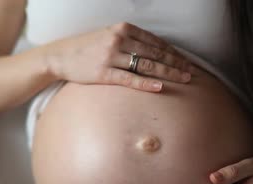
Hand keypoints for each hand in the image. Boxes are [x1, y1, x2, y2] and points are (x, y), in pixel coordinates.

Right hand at [46, 22, 194, 91]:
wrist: (60, 56)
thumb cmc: (88, 48)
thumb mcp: (110, 36)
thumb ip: (130, 41)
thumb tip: (155, 52)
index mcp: (123, 28)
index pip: (155, 41)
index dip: (173, 52)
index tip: (187, 61)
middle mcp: (119, 40)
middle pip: (155, 53)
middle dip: (176, 63)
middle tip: (192, 72)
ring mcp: (111, 56)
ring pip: (146, 65)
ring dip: (168, 72)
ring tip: (184, 79)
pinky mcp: (103, 73)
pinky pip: (129, 79)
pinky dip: (146, 83)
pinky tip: (160, 87)